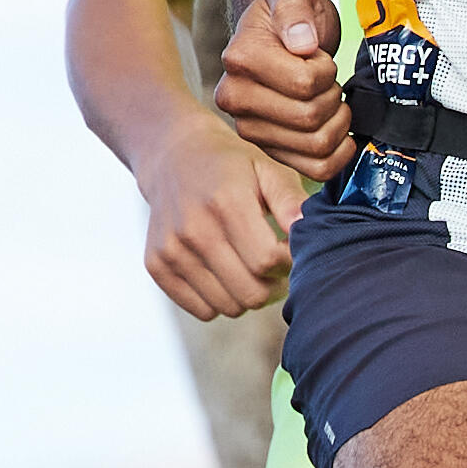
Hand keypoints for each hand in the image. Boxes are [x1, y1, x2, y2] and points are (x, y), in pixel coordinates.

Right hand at [134, 112, 306, 320]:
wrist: (171, 156)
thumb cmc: (230, 166)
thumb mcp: (267, 169)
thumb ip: (292, 202)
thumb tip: (310, 232)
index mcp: (226, 203)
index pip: (268, 261)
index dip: (289, 263)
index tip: (288, 249)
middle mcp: (194, 229)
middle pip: (251, 292)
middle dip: (273, 284)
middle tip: (273, 264)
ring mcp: (171, 250)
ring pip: (229, 307)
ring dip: (247, 294)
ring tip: (248, 266)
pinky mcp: (156, 265)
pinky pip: (202, 310)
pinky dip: (219, 300)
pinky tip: (223, 271)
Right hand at [216, 0, 353, 178]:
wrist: (287, 36)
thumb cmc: (291, 16)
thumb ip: (295, 12)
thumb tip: (302, 43)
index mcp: (239, 61)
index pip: (303, 83)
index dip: (325, 70)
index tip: (318, 56)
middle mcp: (236, 100)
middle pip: (310, 117)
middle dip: (333, 95)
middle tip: (329, 79)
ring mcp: (252, 130)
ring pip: (316, 146)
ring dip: (338, 122)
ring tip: (332, 99)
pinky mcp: (272, 151)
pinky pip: (317, 170)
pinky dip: (339, 154)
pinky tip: (341, 131)